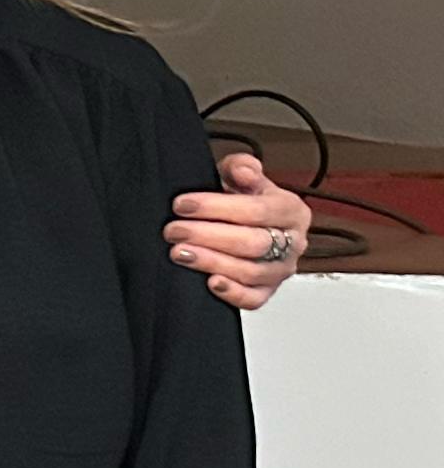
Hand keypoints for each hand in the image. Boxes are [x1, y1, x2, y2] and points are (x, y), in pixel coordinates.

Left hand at [169, 151, 310, 308]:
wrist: (243, 225)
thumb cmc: (242, 202)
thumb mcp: (241, 178)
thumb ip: (241, 168)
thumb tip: (243, 171)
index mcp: (291, 210)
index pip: (258, 210)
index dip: (217, 207)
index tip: (182, 205)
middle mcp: (293, 242)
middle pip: (254, 243)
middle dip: (208, 236)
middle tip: (173, 231)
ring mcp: (281, 269)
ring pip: (251, 272)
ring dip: (211, 262)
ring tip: (179, 253)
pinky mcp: (267, 291)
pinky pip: (254, 299)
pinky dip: (232, 293)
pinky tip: (209, 283)